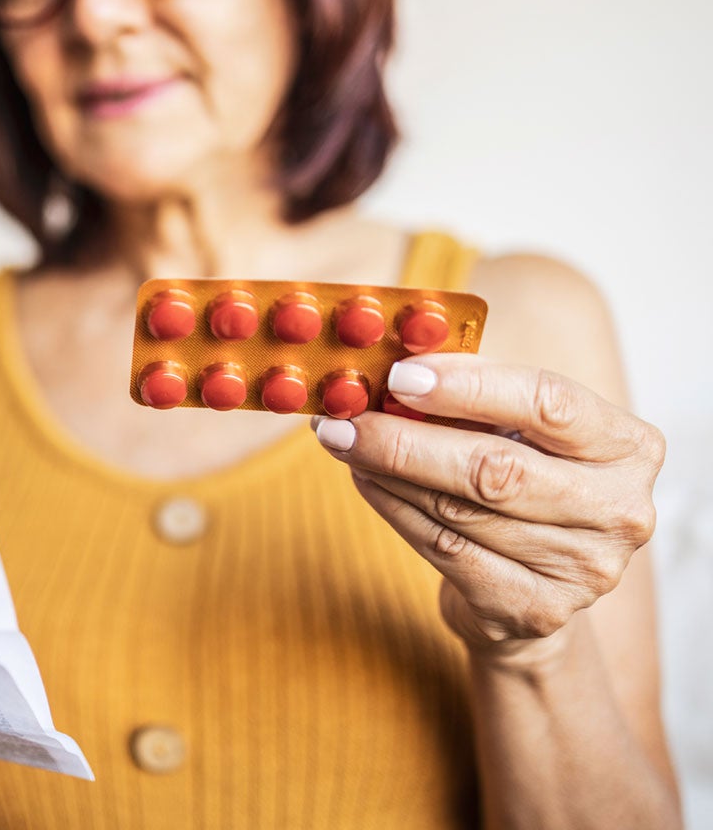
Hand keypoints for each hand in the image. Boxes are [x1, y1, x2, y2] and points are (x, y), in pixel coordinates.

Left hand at [312, 354, 664, 659]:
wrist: (533, 587)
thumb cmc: (523, 483)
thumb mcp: (520, 431)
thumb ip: (475, 396)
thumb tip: (395, 365)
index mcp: (628, 447)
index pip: (549, 402)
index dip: (468, 387)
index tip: (399, 376)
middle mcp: (619, 510)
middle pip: (496, 468)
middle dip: (407, 440)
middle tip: (345, 419)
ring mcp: (582, 569)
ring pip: (460, 510)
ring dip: (389, 472)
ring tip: (346, 444)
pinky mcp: (535, 609)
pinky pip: (444, 550)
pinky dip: (394, 510)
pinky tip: (365, 481)